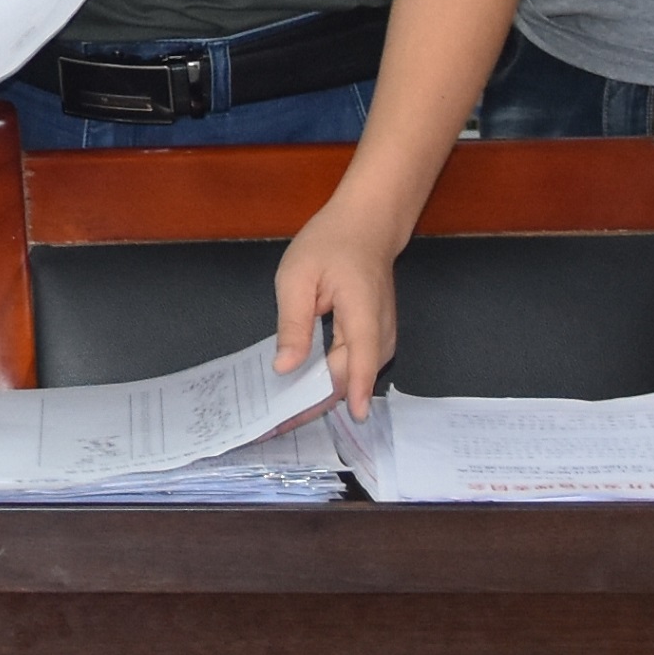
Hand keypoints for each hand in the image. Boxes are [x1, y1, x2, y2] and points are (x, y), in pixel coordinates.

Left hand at [273, 201, 404, 415]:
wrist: (367, 227)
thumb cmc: (331, 243)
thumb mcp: (297, 277)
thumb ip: (293, 324)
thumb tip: (285, 368)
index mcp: (363, 314)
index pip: (360, 364)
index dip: (345, 398)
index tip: (322, 424)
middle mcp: (380, 334)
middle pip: (348, 382)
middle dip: (311, 406)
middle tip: (272, 427)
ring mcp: (381, 340)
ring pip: (349, 381)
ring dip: (316, 399)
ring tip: (280, 417)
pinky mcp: (374, 342)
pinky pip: (350, 370)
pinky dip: (324, 383)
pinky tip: (298, 392)